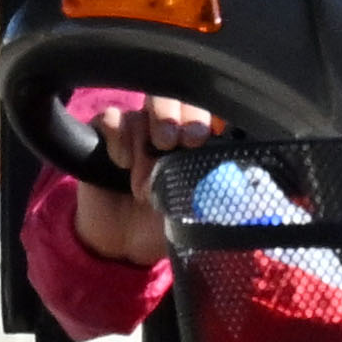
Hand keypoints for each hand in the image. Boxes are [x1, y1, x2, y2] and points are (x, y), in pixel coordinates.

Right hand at [71, 96, 216, 262]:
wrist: (121, 244)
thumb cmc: (163, 224)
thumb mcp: (195, 214)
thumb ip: (214, 193)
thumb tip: (236, 184)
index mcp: (194, 143)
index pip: (206, 113)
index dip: (205, 117)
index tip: (202, 137)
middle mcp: (166, 129)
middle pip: (175, 98)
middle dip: (177, 116)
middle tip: (175, 142)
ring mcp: (135, 129)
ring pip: (142, 109)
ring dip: (147, 137)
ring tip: (148, 169)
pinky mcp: (105, 134)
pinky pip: (111, 118)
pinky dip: (117, 138)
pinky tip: (121, 163)